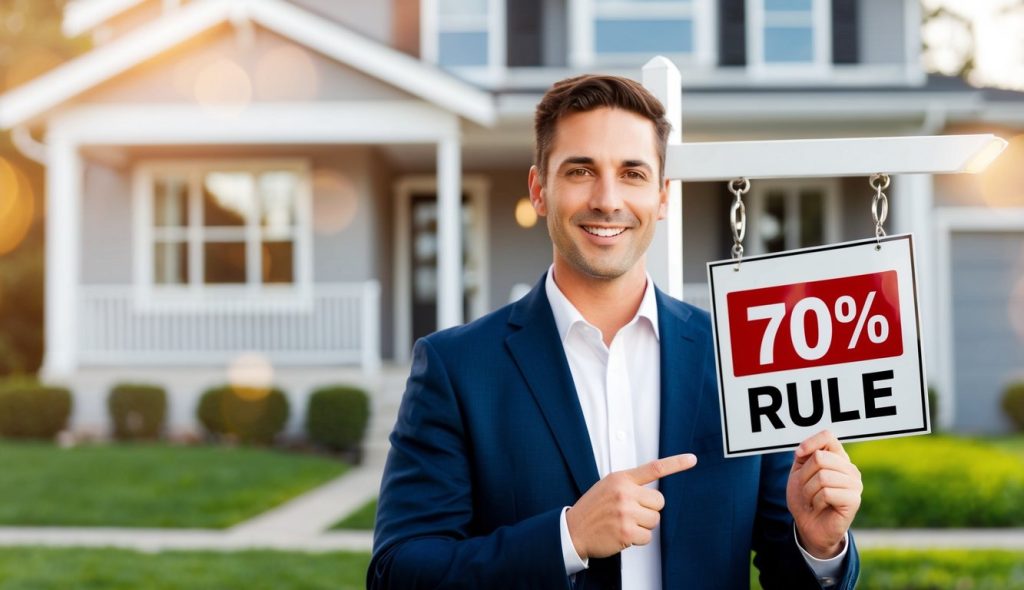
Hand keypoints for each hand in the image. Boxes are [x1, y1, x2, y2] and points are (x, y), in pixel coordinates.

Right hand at [566, 453, 696, 559]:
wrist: (572, 530)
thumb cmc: (592, 509)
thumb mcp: (608, 487)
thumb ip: (629, 485)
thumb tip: (654, 494)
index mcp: (621, 479)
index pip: (654, 468)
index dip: (676, 463)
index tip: (692, 459)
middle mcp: (624, 493)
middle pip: (659, 502)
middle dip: (649, 509)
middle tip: (631, 513)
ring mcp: (626, 513)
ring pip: (655, 520)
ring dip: (643, 525)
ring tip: (623, 523)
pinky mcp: (626, 532)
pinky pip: (647, 537)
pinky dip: (637, 539)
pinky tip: (621, 535)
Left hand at [786, 430, 861, 558]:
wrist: (809, 526)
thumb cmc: (805, 498)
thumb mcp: (799, 473)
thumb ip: (804, 456)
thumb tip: (804, 448)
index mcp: (838, 458)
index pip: (828, 437)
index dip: (810, 443)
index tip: (799, 454)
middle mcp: (850, 469)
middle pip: (820, 458)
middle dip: (805, 475)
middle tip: (807, 489)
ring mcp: (854, 484)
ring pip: (822, 476)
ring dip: (809, 491)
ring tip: (813, 499)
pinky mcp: (854, 500)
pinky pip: (827, 492)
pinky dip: (816, 501)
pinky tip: (820, 506)